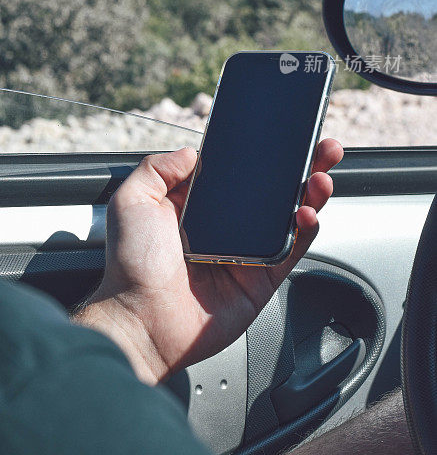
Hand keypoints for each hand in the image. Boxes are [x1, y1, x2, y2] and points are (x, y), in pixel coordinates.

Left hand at [76, 140, 343, 384]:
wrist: (141, 320)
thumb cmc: (131, 266)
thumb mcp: (132, 200)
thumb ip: (158, 168)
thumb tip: (191, 151)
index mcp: (199, 205)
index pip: (240, 172)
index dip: (263, 154)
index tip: (283, 135)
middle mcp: (227, 226)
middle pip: (274, 191)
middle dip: (303, 168)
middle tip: (322, 149)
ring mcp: (248, 252)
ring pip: (290, 217)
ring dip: (312, 194)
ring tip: (320, 178)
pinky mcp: (262, 278)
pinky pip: (292, 251)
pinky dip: (306, 231)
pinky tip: (307, 213)